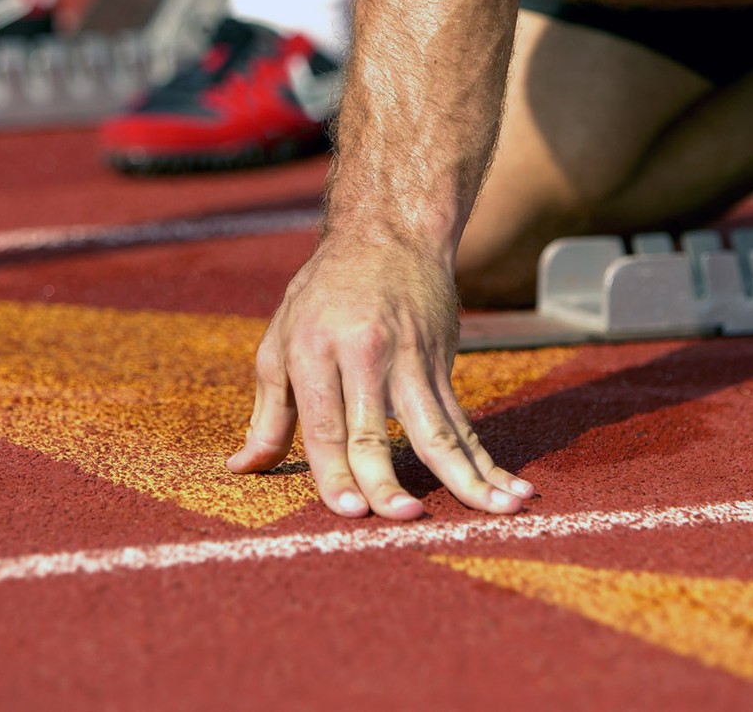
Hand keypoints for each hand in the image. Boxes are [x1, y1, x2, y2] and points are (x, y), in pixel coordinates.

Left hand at [227, 235, 533, 518]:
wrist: (389, 233)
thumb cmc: (323, 293)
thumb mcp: (281, 340)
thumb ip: (268, 413)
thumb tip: (241, 468)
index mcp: (314, 350)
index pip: (324, 424)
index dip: (335, 471)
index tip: (349, 511)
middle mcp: (364, 355)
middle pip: (376, 430)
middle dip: (389, 480)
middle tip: (402, 518)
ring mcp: (410, 360)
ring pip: (437, 429)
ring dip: (466, 476)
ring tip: (493, 511)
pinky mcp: (442, 364)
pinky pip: (464, 423)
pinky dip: (487, 460)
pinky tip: (511, 490)